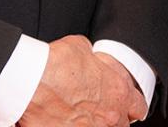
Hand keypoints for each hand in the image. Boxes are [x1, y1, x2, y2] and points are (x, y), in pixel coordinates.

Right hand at [18, 36, 143, 125]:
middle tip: (96, 112)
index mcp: (118, 93)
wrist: (29, 82)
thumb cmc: (54, 64)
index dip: (131, 106)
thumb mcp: (81, 48)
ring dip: (94, 125)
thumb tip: (90, 59)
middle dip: (112, 119)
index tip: (124, 106)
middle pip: (121, 126)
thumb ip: (94, 59)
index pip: (139, 107)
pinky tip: (62, 121)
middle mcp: (109, 118)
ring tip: (79, 118)